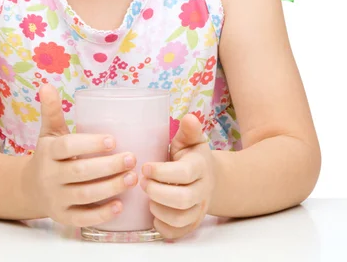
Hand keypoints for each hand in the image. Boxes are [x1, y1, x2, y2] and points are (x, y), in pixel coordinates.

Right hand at [23, 84, 138, 226]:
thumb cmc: (48, 154)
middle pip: (80, 172)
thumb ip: (51, 110)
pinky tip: (120, 205)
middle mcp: (50, 176)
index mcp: (48, 152)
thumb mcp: (49, 132)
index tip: (113, 140)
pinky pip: (83, 218)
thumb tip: (46, 84)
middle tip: (132, 158)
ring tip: (133, 178)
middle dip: (108, 167)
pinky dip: (101, 214)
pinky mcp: (63, 217)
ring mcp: (56, 198)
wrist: (29, 188)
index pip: (67, 146)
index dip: (89, 143)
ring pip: (84, 195)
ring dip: (110, 188)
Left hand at [140, 113, 215, 239]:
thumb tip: (189, 117)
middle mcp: (202, 190)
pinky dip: (163, 226)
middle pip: (182, 199)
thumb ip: (189, 130)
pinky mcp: (192, 223)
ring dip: (158, 209)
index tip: (145, 166)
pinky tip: (153, 213)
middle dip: (157, 192)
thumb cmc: (191, 156)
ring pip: (180, 219)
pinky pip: (178, 233)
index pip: (184, 173)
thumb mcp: (190, 140)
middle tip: (142, 182)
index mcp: (200, 167)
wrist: (208, 178)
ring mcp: (198, 209)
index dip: (162, 172)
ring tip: (147, 197)